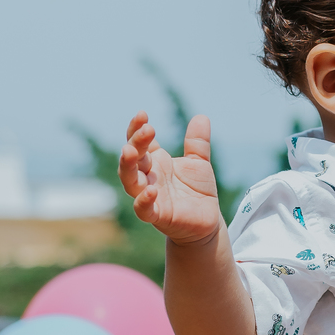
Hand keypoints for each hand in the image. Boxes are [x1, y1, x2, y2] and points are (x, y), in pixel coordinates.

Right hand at [120, 111, 221, 246]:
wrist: (206, 221)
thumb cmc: (197, 191)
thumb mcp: (200, 163)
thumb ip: (198, 143)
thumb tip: (202, 117)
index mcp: (155, 163)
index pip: (139, 143)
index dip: (136, 129)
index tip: (143, 114)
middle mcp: (147, 178)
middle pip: (132, 159)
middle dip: (135, 143)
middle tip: (147, 129)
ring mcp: (150, 197)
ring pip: (130, 182)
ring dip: (128, 167)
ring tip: (130, 151)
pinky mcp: (157, 216)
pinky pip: (143, 209)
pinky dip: (143, 201)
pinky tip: (151, 190)